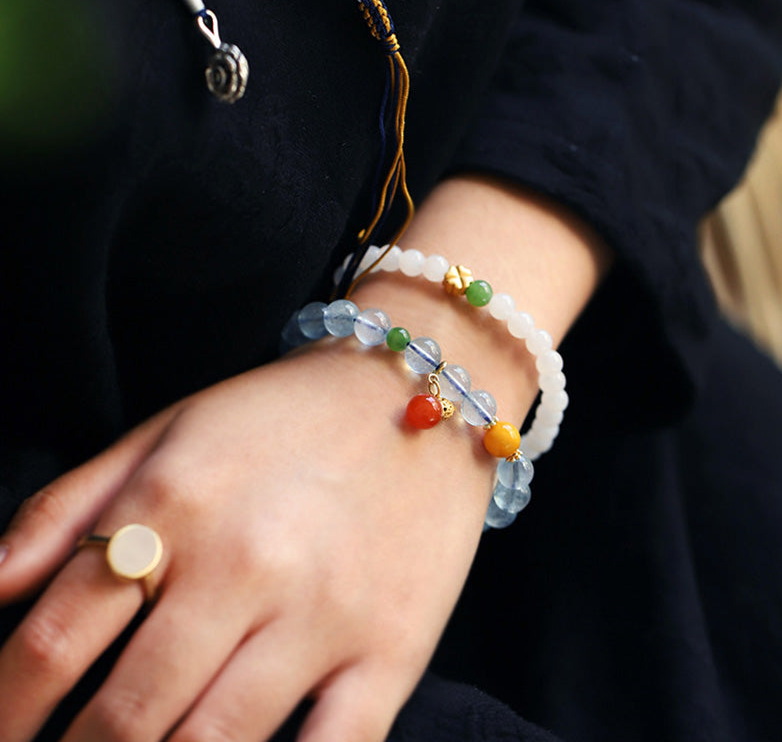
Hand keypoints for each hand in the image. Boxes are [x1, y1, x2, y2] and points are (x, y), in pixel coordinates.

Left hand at [0, 343, 491, 741]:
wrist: (416, 396)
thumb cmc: (283, 415)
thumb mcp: (166, 430)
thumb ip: (65, 509)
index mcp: (178, 502)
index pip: (54, 640)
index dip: (3, 708)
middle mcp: (247, 563)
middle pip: (124, 715)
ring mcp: (326, 613)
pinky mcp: (392, 649)